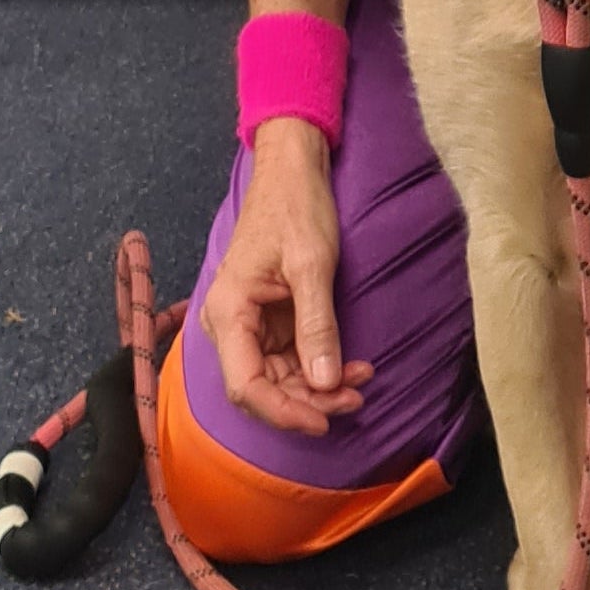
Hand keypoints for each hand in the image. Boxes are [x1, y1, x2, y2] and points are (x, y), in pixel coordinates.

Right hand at [196, 121, 373, 435]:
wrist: (293, 170)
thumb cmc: (295, 206)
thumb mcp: (311, 264)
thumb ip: (316, 325)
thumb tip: (326, 382)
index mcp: (228, 311)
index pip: (245, 386)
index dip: (283, 412)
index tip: (324, 420)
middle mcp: (231, 325)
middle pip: (263, 388)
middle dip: (309, 401)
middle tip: (356, 397)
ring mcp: (251, 324)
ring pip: (278, 379)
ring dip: (319, 388)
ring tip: (361, 381)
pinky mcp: (270, 321)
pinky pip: (290, 359)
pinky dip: (320, 368)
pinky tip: (351, 367)